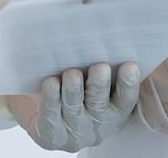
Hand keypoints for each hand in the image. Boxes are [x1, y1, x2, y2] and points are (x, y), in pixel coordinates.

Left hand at [8, 63, 141, 151]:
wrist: (38, 106)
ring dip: (74, 91)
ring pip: (75, 110)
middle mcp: (98, 125)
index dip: (129, 84)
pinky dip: (51, 99)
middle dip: (99, 85)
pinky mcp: (52, 137)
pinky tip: (50, 83)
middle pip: (100, 105)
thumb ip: (102, 57)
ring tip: (72, 73)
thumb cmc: (72, 83)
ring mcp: (75, 133)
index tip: (129, 65)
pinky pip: (51, 118)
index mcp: (115, 110)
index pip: (126, 99)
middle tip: (100, 67)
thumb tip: (110, 30)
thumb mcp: (89, 73)